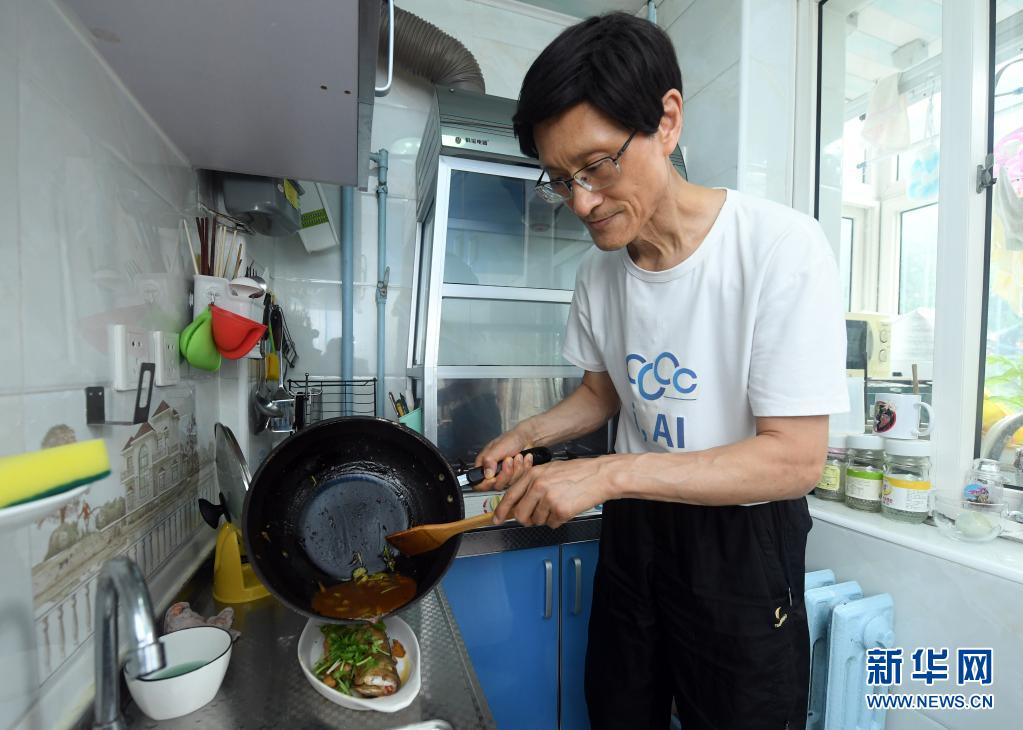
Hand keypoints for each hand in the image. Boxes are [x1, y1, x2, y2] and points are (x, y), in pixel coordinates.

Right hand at [473, 428, 533, 491]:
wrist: (528, 438)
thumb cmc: (511, 439)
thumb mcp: (498, 447)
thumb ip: (489, 460)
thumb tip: (487, 475)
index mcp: (484, 465)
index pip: (479, 484)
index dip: (486, 484)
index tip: (494, 478)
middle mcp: (494, 473)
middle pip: (497, 485)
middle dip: (506, 472)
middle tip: (509, 459)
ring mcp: (506, 476)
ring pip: (510, 483)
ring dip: (517, 468)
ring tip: (518, 456)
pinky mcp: (516, 477)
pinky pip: (521, 480)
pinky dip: (525, 468)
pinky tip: (524, 459)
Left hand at [492, 456, 617, 528]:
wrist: (600, 476)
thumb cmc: (578, 472)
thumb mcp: (549, 470)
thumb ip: (532, 483)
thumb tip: (520, 499)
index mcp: (533, 475)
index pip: (510, 496)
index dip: (501, 510)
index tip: (496, 519)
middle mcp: (538, 486)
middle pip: (521, 515)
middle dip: (527, 519)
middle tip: (535, 517)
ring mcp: (549, 499)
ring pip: (537, 521)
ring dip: (546, 518)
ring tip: (559, 504)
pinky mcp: (560, 511)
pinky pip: (552, 524)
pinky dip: (559, 520)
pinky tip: (567, 508)